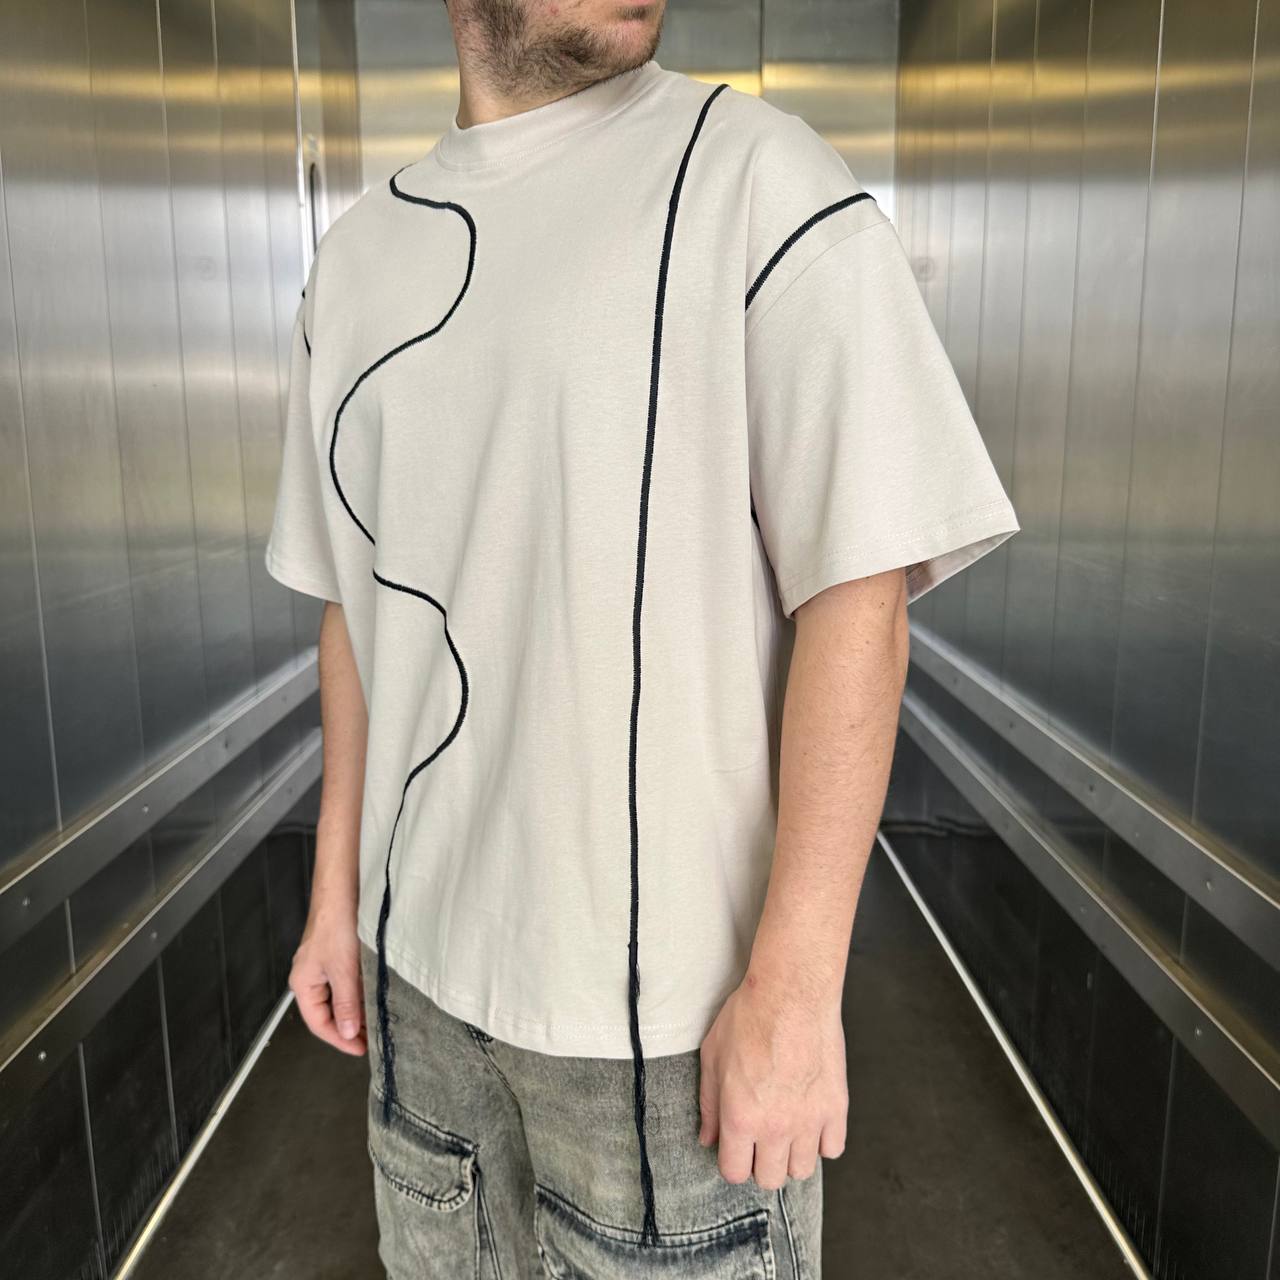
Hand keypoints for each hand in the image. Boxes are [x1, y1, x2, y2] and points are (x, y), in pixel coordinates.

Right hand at [289, 895, 366, 1055]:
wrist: (343, 888)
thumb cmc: (337, 924)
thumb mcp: (344, 969)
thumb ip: (346, 1002)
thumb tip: (348, 1031)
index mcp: (303, 984)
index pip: (319, 1023)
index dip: (339, 1039)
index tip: (361, 1049)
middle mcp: (312, 976)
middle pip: (329, 1012)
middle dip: (349, 1027)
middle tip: (373, 1038)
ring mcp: (325, 965)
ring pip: (340, 997)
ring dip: (357, 1010)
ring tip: (377, 1021)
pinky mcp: (339, 954)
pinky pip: (348, 981)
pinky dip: (360, 992)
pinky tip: (376, 996)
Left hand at [698, 968, 847, 1188]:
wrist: (792, 993)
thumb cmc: (748, 1018)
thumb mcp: (713, 1057)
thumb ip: (709, 1104)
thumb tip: (708, 1138)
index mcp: (741, 1118)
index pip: (735, 1172)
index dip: (732, 1160)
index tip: (736, 1145)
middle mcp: (776, 1128)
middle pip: (770, 1179)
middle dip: (761, 1163)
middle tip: (761, 1137)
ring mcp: (809, 1120)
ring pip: (802, 1169)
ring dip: (792, 1154)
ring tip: (787, 1127)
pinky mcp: (836, 1107)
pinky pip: (832, 1148)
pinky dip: (822, 1140)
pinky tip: (811, 1118)